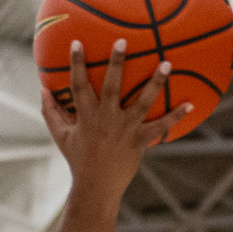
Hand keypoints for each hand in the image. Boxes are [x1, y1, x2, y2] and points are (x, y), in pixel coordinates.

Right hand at [39, 39, 192, 195]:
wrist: (95, 189)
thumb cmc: (78, 160)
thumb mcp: (61, 136)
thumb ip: (51, 112)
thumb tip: (42, 90)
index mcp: (86, 117)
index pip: (78, 86)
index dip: (77, 64)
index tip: (77, 42)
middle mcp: (106, 120)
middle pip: (112, 87)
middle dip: (116, 64)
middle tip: (122, 41)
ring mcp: (125, 130)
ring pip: (142, 102)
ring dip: (155, 83)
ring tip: (167, 63)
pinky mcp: (139, 142)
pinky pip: (160, 127)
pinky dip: (175, 117)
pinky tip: (190, 104)